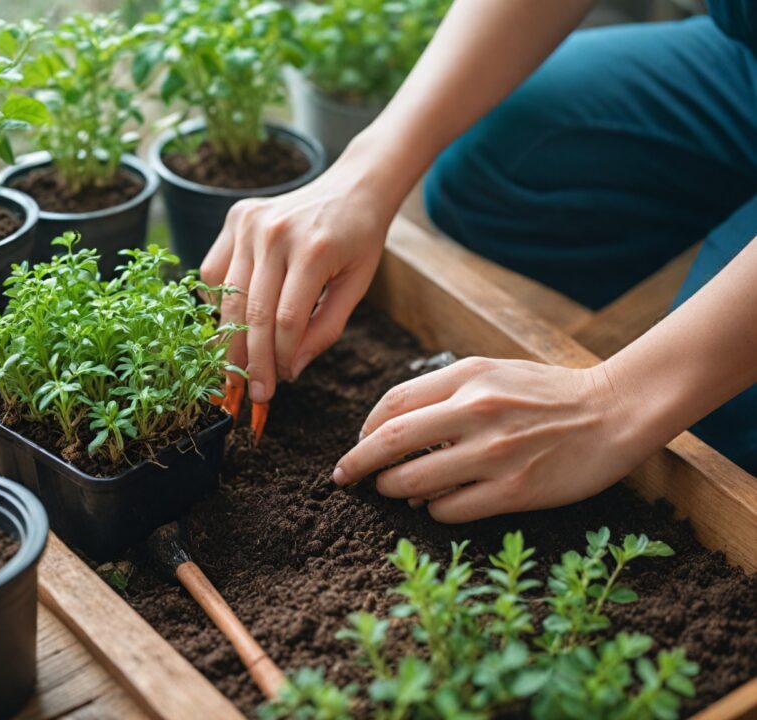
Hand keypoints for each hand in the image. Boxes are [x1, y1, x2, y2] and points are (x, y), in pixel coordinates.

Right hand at [201, 156, 394, 403]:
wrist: (353, 186)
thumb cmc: (359, 240)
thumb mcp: (356, 286)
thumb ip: (325, 330)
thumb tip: (290, 370)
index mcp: (314, 250)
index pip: (286, 320)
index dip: (278, 359)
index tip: (276, 387)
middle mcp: (275, 233)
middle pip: (251, 312)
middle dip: (248, 361)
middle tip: (248, 395)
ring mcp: (250, 223)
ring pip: (227, 296)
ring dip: (228, 340)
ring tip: (233, 372)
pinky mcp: (236, 218)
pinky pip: (213, 271)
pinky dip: (217, 302)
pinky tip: (230, 324)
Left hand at [332, 357, 650, 522]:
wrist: (614, 411)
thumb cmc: (547, 393)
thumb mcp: (494, 371)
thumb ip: (445, 392)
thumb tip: (393, 433)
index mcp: (468, 376)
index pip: (393, 403)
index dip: (365, 428)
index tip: (358, 443)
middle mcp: (476, 411)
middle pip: (390, 441)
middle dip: (357, 463)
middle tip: (344, 477)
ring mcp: (495, 453)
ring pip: (413, 481)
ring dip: (392, 491)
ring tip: (392, 492)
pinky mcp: (514, 491)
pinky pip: (449, 509)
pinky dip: (431, 510)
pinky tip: (435, 504)